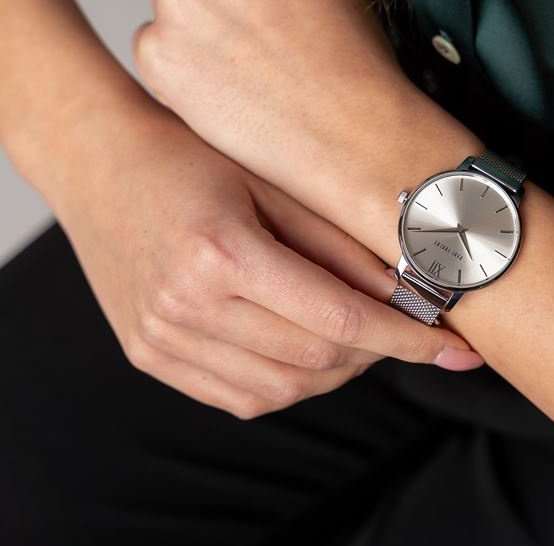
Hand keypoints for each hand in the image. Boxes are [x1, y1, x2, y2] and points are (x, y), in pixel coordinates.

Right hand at [52, 103, 482, 419]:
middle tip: (413, 331)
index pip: (339, 320)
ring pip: (283, 390)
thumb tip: (411, 291)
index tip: (456, 345)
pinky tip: (310, 352)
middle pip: (315, 361)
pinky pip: (241, 398)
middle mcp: (185, 306)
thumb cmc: (188, 154)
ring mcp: (161, 339)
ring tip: (363, 338)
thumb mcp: (273, 183)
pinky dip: (290, 385)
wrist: (97, 162)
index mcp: (220, 252)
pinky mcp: (149, 356)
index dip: (407, 337)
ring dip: (339, 374)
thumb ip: (338, 243)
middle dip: (381, 353)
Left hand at [133, 0, 479, 239]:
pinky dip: (182, 65)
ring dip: (197, 26)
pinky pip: (157, 47)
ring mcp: (173, 3)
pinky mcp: (155, 55)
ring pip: (173, 3)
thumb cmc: (352, 61)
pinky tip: (228, 87)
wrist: (348, 134)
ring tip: (248, 65)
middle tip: (254, 28)